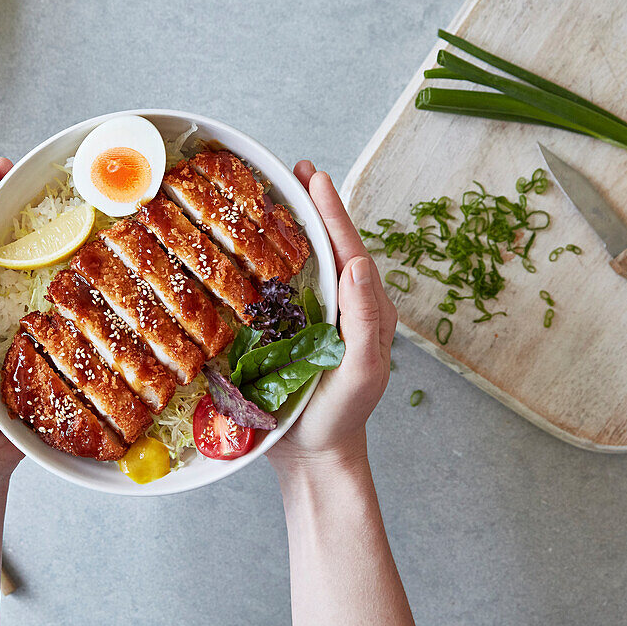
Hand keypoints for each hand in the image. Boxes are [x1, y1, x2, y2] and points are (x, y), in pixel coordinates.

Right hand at [268, 161, 396, 471]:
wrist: (314, 454)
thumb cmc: (340, 416)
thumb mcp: (360, 371)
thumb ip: (364, 319)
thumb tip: (358, 263)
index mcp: (366, 309)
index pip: (349, 249)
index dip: (331, 212)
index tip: (314, 178)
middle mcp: (345, 306)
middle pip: (332, 245)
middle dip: (316, 206)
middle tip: (297, 171)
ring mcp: (321, 318)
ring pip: (312, 260)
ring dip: (297, 224)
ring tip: (282, 193)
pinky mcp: (296, 332)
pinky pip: (289, 285)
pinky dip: (278, 256)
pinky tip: (260, 246)